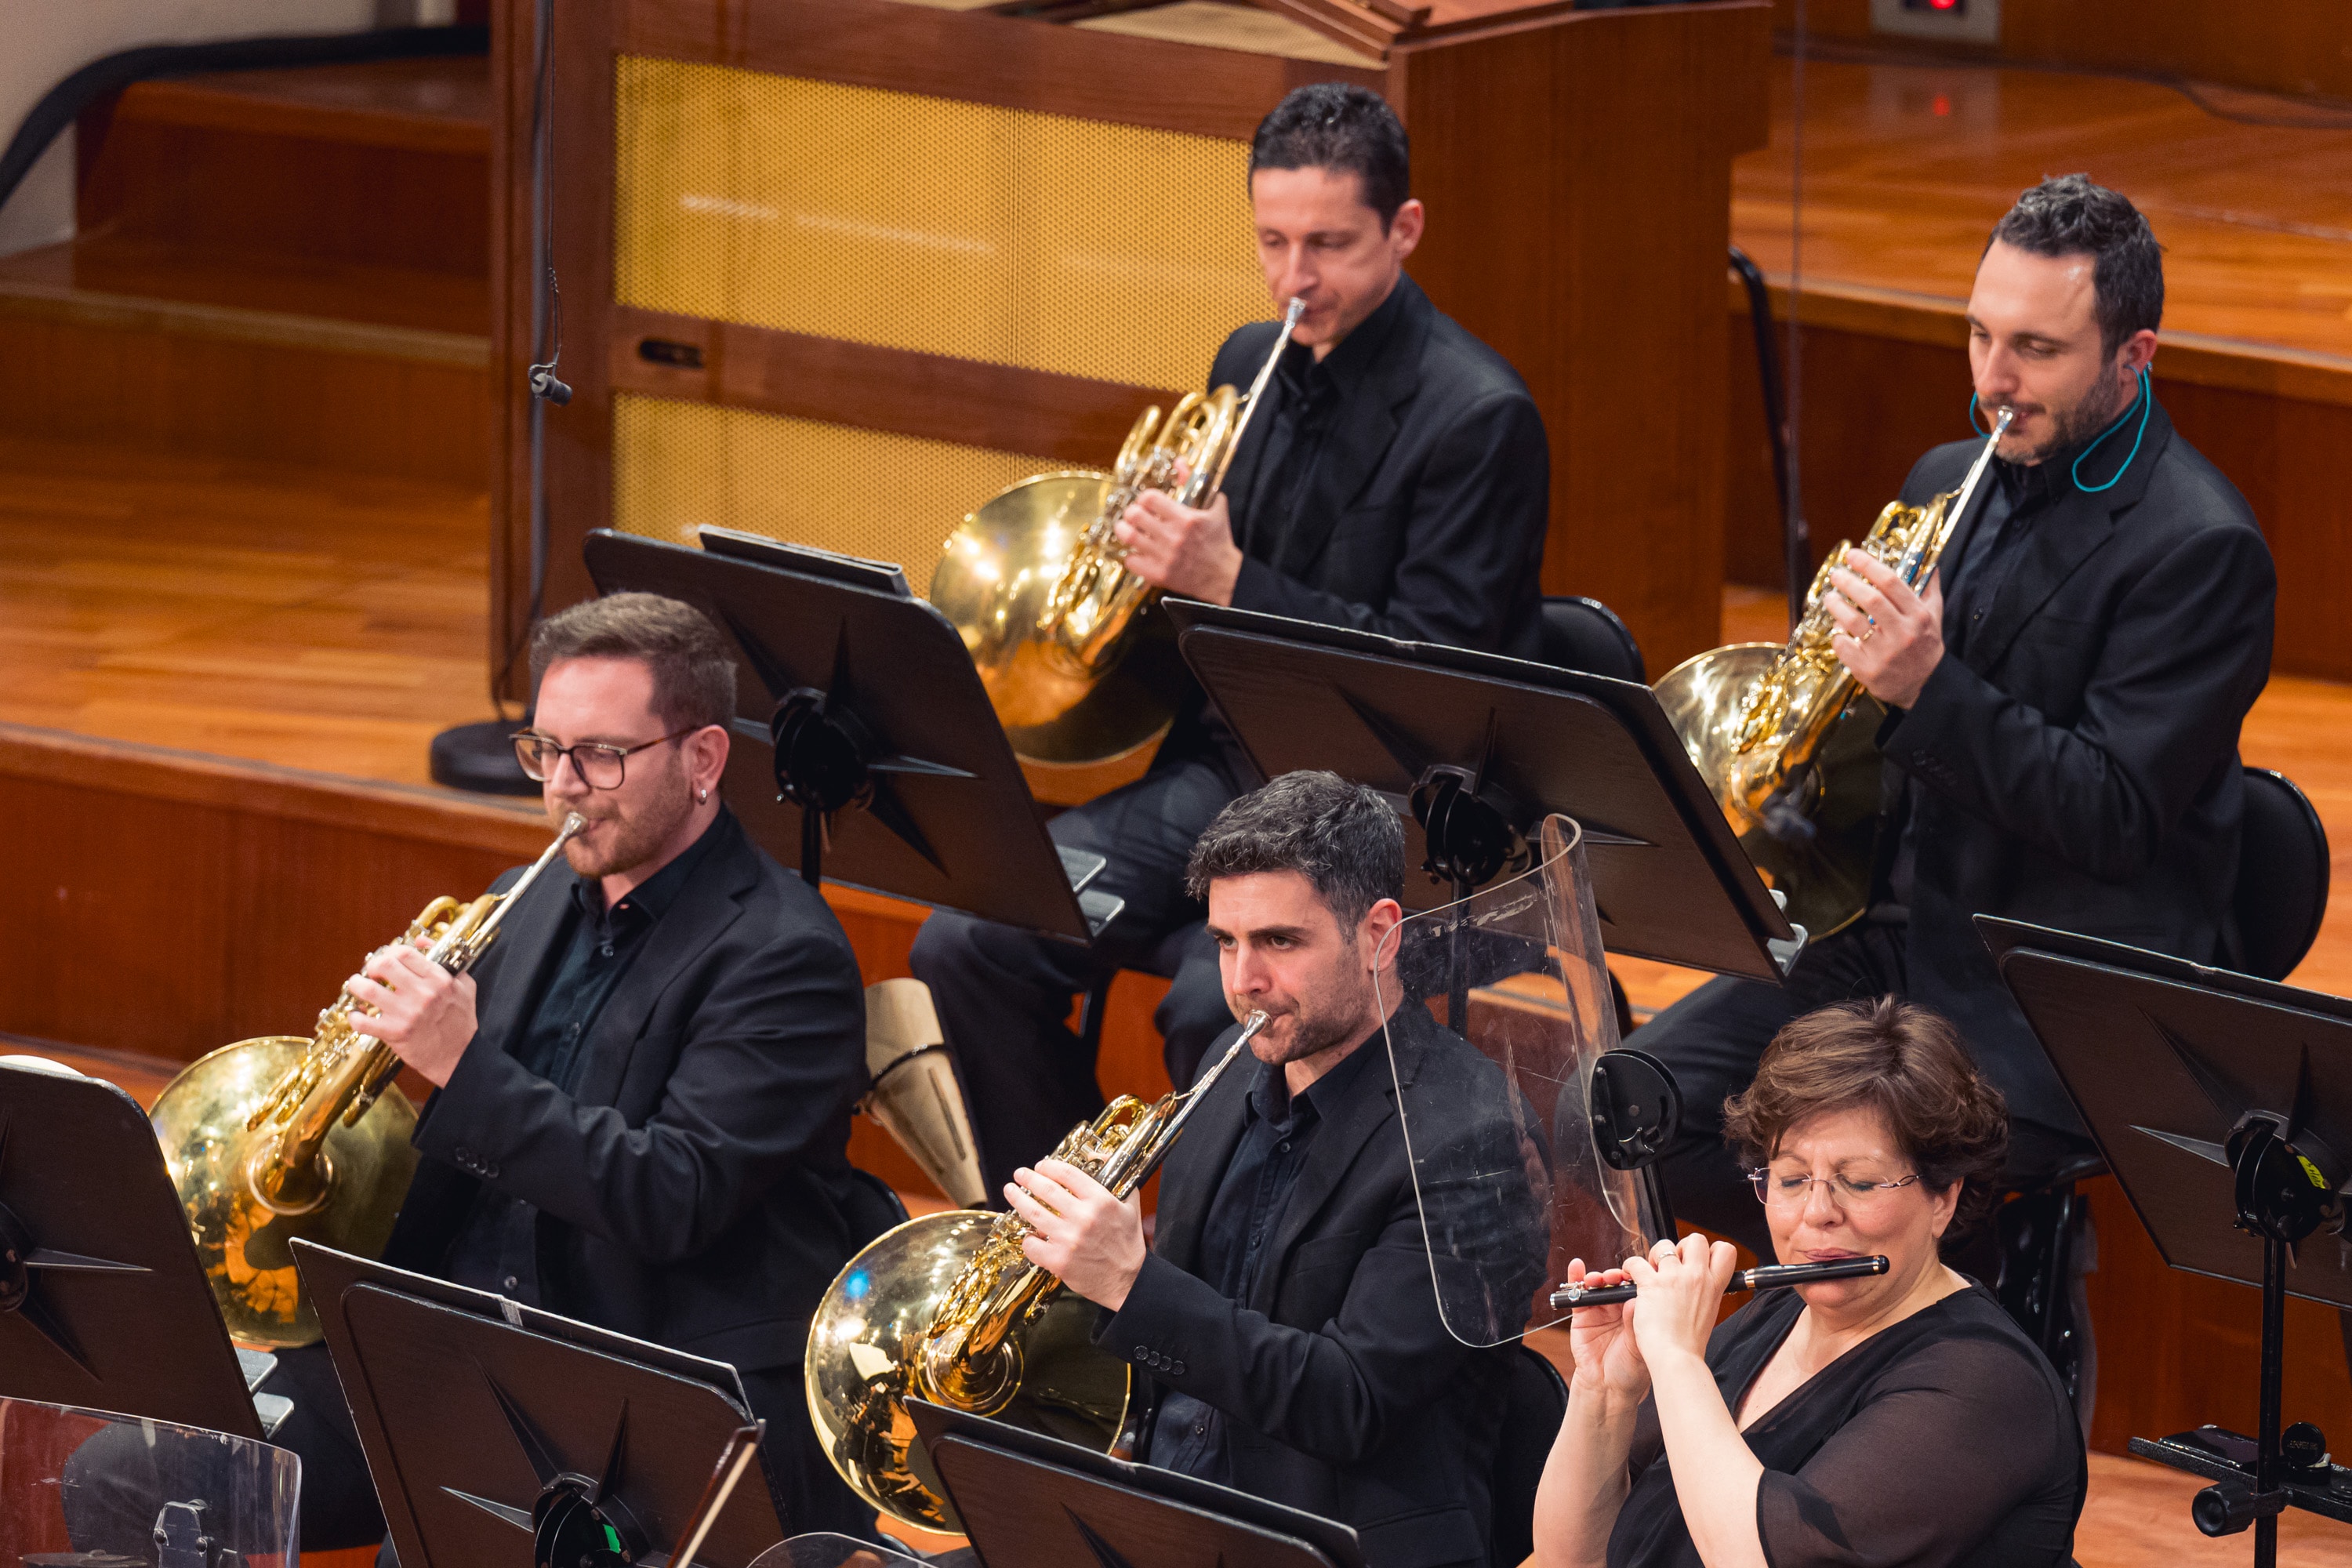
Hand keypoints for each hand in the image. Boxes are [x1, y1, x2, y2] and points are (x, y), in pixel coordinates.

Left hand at [343, 944, 477, 1087]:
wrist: (460, 1055)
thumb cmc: (461, 1020)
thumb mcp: (464, 984)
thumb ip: (444, 960)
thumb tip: (421, 940)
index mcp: (439, 979)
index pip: (405, 953)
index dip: (389, 952)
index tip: (386, 959)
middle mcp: (423, 994)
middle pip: (384, 965)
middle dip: (372, 966)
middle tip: (371, 973)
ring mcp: (407, 1014)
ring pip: (368, 990)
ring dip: (356, 985)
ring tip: (357, 986)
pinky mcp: (395, 1033)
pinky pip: (363, 1022)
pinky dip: (354, 1017)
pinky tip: (357, 1014)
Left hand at [1004, 1158, 1146, 1310]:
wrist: (1129, 1281)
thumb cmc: (1128, 1244)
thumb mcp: (1130, 1206)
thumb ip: (1118, 1181)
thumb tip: (1100, 1158)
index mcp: (1101, 1201)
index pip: (1068, 1174)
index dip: (1050, 1166)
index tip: (1041, 1165)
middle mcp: (1083, 1218)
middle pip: (1046, 1189)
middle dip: (1028, 1178)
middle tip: (1020, 1174)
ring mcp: (1069, 1240)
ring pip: (1033, 1213)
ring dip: (1017, 1199)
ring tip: (1010, 1191)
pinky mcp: (1058, 1261)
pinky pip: (1032, 1244)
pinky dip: (1027, 1238)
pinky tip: (1028, 1234)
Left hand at [1114, 478, 1243, 604]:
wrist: (1224, 576)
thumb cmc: (1219, 540)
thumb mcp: (1214, 507)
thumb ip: (1194, 482)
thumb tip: (1178, 462)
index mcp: (1186, 518)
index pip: (1150, 498)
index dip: (1144, 497)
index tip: (1146, 502)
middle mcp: (1173, 537)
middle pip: (1134, 515)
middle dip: (1130, 512)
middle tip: (1133, 515)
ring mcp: (1164, 557)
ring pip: (1128, 537)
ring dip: (1123, 530)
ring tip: (1127, 529)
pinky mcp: (1159, 574)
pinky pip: (1130, 561)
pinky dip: (1130, 555)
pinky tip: (1138, 552)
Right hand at [1561, 1258, 1650, 1408]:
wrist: (1609, 1389)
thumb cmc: (1631, 1371)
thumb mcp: (1638, 1346)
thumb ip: (1635, 1323)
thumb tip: (1635, 1301)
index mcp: (1637, 1315)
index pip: (1636, 1290)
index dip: (1635, 1279)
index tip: (1636, 1275)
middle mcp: (1619, 1310)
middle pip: (1616, 1284)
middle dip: (1615, 1276)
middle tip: (1615, 1277)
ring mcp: (1600, 1312)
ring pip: (1598, 1287)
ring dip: (1597, 1277)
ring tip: (1598, 1279)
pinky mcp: (1581, 1317)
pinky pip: (1578, 1295)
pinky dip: (1576, 1279)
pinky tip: (1577, 1267)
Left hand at [1624, 1233, 1737, 1368]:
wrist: (1678, 1359)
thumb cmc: (1690, 1344)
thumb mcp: (1709, 1313)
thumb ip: (1706, 1294)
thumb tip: (1700, 1285)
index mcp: (1714, 1286)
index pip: (1726, 1251)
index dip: (1711, 1250)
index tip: (1697, 1260)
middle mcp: (1697, 1277)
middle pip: (1696, 1239)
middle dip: (1681, 1246)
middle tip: (1672, 1264)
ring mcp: (1675, 1278)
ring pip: (1664, 1245)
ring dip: (1654, 1256)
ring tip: (1650, 1272)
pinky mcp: (1652, 1284)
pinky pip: (1636, 1262)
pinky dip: (1630, 1266)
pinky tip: (1631, 1276)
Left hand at [1825, 547, 1943, 709]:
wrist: (1926, 687)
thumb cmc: (1925, 646)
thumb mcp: (1934, 618)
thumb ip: (1929, 590)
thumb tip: (1929, 563)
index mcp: (1919, 616)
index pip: (1891, 582)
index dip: (1868, 565)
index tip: (1852, 555)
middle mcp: (1903, 633)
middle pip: (1870, 599)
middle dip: (1848, 582)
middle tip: (1836, 574)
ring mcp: (1884, 653)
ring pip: (1852, 621)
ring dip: (1836, 605)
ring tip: (1829, 597)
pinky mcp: (1868, 670)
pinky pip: (1843, 646)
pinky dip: (1836, 634)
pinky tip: (1836, 628)